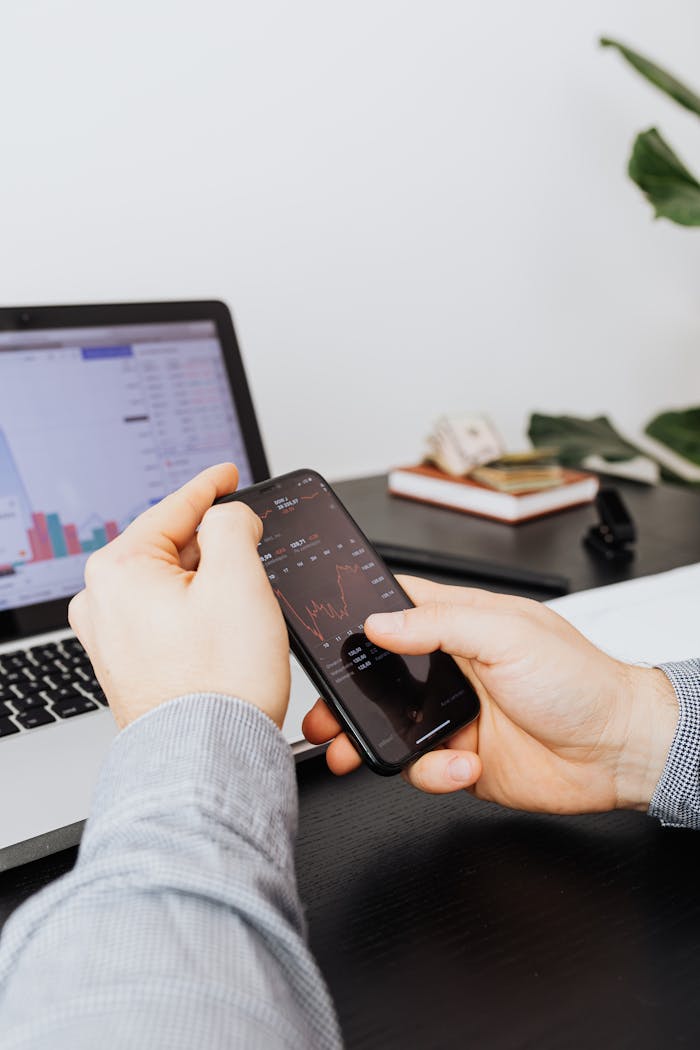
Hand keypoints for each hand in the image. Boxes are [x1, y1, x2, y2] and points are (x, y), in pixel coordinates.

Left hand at [68, 464, 289, 728]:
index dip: (209, 486)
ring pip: (168, 582)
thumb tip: (228, 518)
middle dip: (213, 540)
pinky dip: (194, 609)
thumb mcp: (239, 579)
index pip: (172, 509)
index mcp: (119, 570)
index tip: (227, 474)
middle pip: (169, 546)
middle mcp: (102, 601)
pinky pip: (163, 615)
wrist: (208, 759)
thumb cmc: (220, 681)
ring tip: (244, 594)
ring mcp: (110, 636)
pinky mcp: (128, 664)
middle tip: (251, 539)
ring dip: (207, 579)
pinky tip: (223, 624)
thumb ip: (232, 526)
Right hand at [302, 576, 678, 812]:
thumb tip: (381, 623)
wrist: (618, 752)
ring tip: (353, 750)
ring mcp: (456, 714)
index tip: (329, 634)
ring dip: (371, 739)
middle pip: (382, 675)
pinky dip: (434, 772)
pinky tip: (463, 764)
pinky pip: (423, 768)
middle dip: (348, 694)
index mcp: (463, 624)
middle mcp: (454, 668)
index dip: (361, 618)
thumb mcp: (508, 635)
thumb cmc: (580, 682)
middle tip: (324, 709)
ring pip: (392, 726)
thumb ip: (440, 624)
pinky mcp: (462, 758)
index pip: (399, 608)